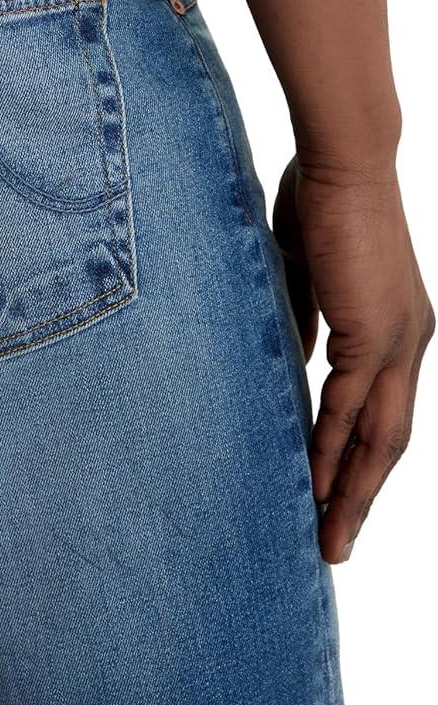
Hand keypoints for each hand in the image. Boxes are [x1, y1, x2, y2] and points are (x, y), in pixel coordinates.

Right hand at [273, 155, 431, 563]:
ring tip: (327, 533)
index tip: (334, 494)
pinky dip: (334, 448)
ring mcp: (399, 341)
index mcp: (398, 326)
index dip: (359, 456)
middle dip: (362, 497)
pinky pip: (351, 407)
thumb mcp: (310, 272)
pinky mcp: (376, 334)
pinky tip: (316, 482)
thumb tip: (294, 355)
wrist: (345, 161)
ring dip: (352, 490)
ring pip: (380, 436)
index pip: (382, 409)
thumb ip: (307, 318)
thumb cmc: (323, 199)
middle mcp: (410, 342)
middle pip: (391, 440)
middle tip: (335, 542)